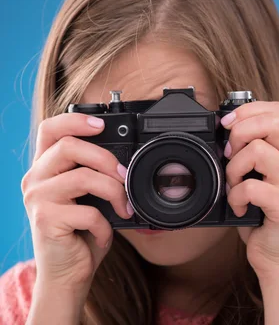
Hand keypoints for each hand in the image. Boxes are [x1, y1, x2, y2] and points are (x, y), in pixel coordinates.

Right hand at [21, 113, 131, 293]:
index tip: (101, 125)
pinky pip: (88, 212)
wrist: (69, 273)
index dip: (75, 120)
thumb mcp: (89, 197)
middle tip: (125, 177)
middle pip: (70, 146)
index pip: (50, 129)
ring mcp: (37, 199)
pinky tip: (103, 233)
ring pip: (83, 177)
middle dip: (107, 159)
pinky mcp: (45, 220)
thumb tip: (126, 161)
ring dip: (114, 192)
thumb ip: (95, 173)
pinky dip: (105, 224)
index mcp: (46, 168)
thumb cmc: (82, 232)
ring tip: (123, 208)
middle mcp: (35, 179)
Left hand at [221, 101, 278, 277]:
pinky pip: (253, 187)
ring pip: (259, 151)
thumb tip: (222, 131)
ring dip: (234, 167)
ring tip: (232, 185)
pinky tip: (237, 207)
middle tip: (228, 154)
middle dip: (240, 132)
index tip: (227, 124)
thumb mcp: (257, 178)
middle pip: (273, 123)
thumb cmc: (263, 216)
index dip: (249, 110)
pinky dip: (236, 196)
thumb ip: (248, 154)